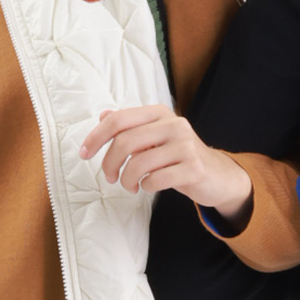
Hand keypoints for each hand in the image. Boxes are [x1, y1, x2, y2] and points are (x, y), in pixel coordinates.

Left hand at [81, 106, 252, 225]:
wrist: (216, 175)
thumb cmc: (178, 157)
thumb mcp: (155, 137)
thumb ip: (131, 126)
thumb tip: (103, 115)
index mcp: (159, 113)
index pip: (118, 120)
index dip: (96, 137)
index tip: (84, 154)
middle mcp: (173, 124)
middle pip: (124, 142)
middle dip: (109, 164)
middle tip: (109, 178)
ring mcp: (185, 146)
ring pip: (138, 164)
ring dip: (127, 180)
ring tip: (130, 185)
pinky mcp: (193, 168)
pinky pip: (155, 180)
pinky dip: (145, 186)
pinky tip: (148, 187)